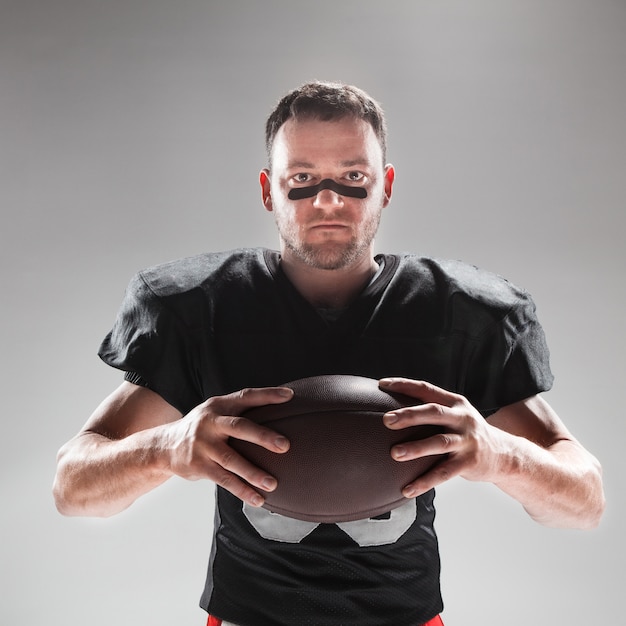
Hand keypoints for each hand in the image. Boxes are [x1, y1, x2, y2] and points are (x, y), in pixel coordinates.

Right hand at [163, 387, 292, 507]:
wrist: (164, 446)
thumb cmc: (203, 428)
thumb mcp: (216, 412)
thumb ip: (240, 412)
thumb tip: (280, 412)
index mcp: (219, 406)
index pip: (246, 396)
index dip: (267, 395)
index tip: (289, 397)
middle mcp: (210, 423)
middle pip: (239, 427)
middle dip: (263, 436)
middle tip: (285, 445)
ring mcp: (203, 445)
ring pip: (231, 460)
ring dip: (253, 473)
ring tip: (273, 483)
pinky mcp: (199, 466)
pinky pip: (224, 480)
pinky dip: (242, 490)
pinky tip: (257, 498)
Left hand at [379, 378, 505, 497]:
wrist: (504, 455)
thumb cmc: (467, 433)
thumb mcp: (456, 415)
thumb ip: (432, 410)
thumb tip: (392, 409)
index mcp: (454, 402)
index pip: (426, 389)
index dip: (404, 385)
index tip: (382, 385)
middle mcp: (462, 418)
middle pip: (433, 412)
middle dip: (409, 415)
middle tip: (386, 420)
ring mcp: (467, 441)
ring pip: (439, 442)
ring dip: (416, 448)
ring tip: (394, 454)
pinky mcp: (469, 463)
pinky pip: (444, 473)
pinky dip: (424, 481)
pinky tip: (407, 489)